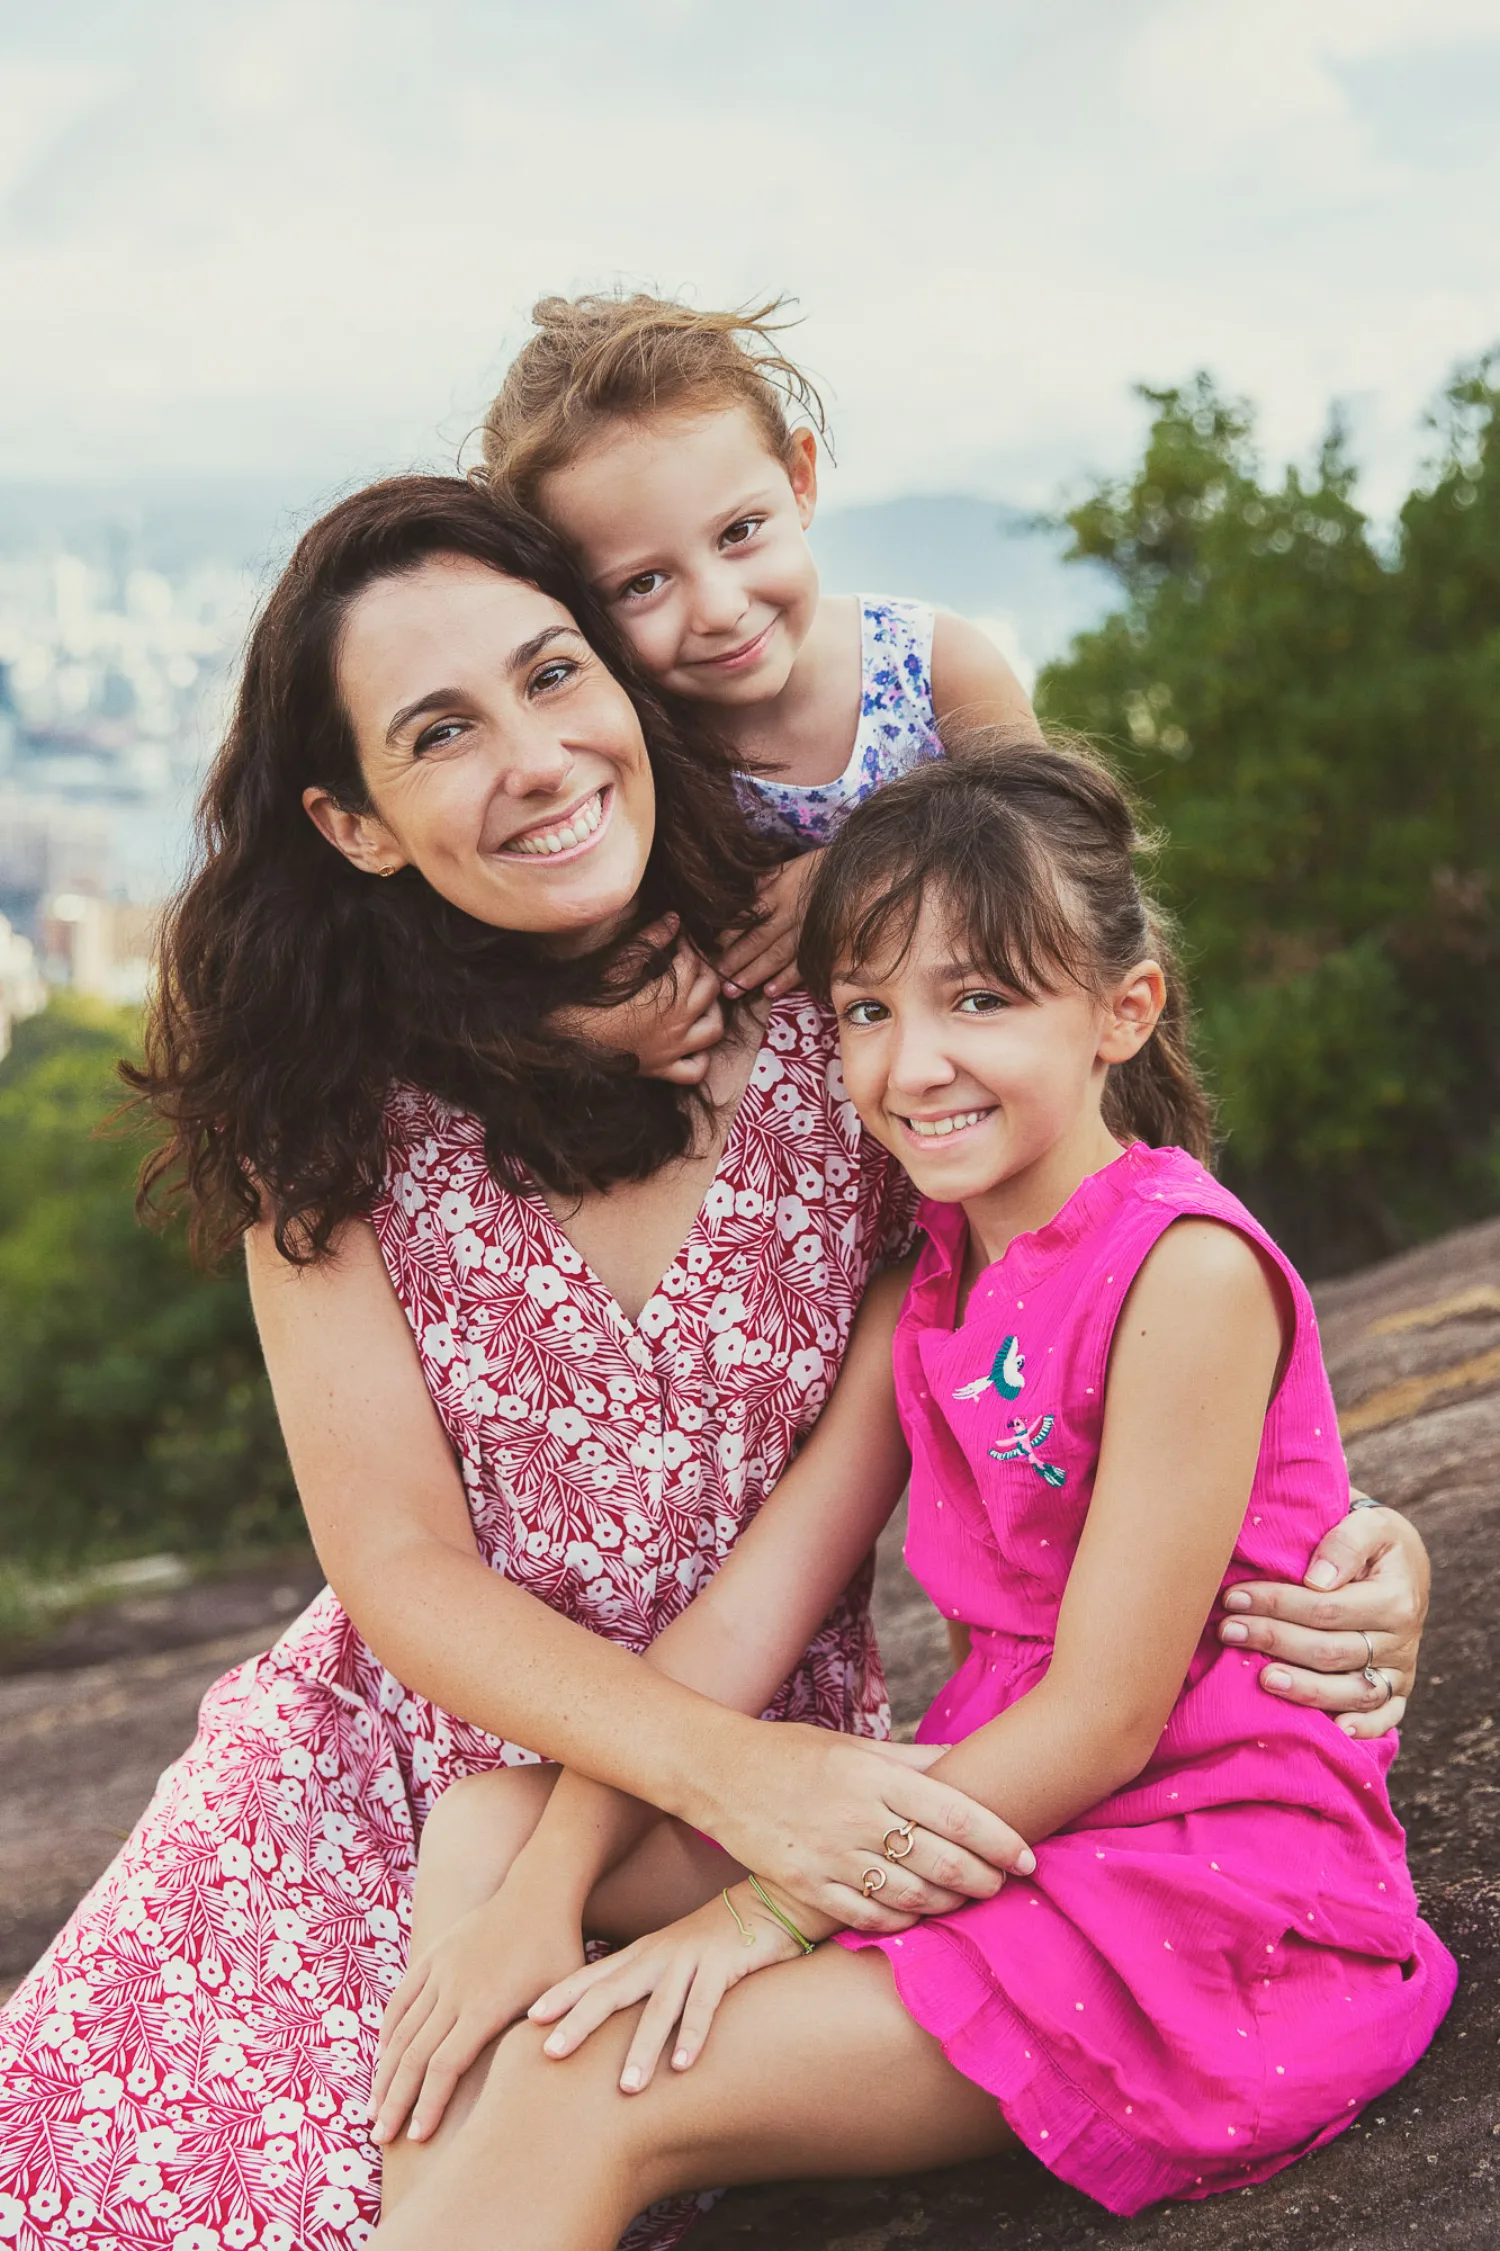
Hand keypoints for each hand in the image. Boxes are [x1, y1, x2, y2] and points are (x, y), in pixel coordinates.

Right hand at [372, 1893, 583, 2143]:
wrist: (539, 1891)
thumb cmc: (558, 1949)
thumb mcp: (562, 1995)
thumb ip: (548, 2037)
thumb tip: (543, 2082)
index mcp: (484, 2005)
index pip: (444, 2065)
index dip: (427, 2104)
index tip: (416, 2137)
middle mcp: (453, 1989)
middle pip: (413, 2055)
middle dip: (395, 2100)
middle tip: (381, 2136)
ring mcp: (439, 1970)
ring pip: (400, 2029)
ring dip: (385, 2072)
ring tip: (374, 2108)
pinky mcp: (433, 1955)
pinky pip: (401, 1998)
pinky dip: (387, 2031)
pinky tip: (381, 2057)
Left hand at [528, 1883, 813, 2090]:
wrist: (767, 1899)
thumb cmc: (716, 1939)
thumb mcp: (672, 1957)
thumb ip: (645, 1982)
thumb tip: (613, 2018)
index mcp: (642, 1954)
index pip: (593, 1976)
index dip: (562, 1996)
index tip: (529, 2020)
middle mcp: (659, 1955)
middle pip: (611, 1991)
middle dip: (580, 2022)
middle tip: (551, 2054)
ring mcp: (690, 1958)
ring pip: (659, 2007)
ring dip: (642, 2048)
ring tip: (627, 2088)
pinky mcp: (723, 1964)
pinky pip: (706, 2003)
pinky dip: (694, 2034)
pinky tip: (684, 2066)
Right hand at [556, 916, 725, 1083]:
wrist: (566, 1036)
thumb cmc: (589, 997)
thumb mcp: (620, 963)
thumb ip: (651, 938)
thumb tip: (675, 918)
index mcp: (669, 995)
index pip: (693, 962)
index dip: (689, 945)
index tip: (682, 937)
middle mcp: (678, 1024)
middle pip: (710, 992)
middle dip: (705, 970)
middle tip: (692, 961)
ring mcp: (672, 1050)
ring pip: (713, 1031)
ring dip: (714, 1012)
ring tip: (702, 1000)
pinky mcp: (661, 1070)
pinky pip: (694, 1070)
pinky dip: (700, 1058)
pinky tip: (692, 1045)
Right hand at [692, 1719, 1034, 1933]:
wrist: (718, 1772)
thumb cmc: (794, 1753)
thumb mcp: (855, 1744)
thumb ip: (913, 1758)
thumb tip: (967, 1756)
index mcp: (873, 1773)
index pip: (953, 1812)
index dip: (998, 1839)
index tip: (1026, 1857)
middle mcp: (855, 1814)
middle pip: (940, 1860)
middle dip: (983, 1878)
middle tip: (1004, 1884)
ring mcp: (829, 1854)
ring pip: (909, 1894)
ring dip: (947, 1903)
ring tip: (965, 1900)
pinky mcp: (805, 1884)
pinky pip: (866, 1915)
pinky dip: (900, 1920)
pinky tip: (916, 1916)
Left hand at [718, 853, 822, 1000]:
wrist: (861, 872)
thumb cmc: (822, 868)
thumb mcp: (790, 865)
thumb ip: (766, 878)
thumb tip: (742, 891)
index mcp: (780, 892)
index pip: (750, 916)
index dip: (731, 933)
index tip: (714, 948)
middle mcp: (791, 914)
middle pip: (759, 940)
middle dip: (737, 960)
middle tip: (717, 978)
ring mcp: (808, 932)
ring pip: (777, 956)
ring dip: (756, 974)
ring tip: (735, 990)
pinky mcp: (824, 944)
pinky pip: (804, 964)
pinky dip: (788, 980)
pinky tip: (771, 991)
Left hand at [1218, 1504, 1428, 1738]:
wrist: (1403, 1564)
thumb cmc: (1373, 1540)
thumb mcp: (1369, 1524)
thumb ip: (1346, 1542)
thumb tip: (1317, 1580)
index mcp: (1394, 1598)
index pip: (1325, 1609)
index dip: (1276, 1604)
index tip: (1232, 1597)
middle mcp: (1401, 1640)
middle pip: (1329, 1651)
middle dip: (1273, 1640)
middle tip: (1228, 1630)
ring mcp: (1400, 1670)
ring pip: (1351, 1691)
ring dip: (1303, 1689)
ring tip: (1262, 1678)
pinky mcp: (1398, 1691)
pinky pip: (1386, 1717)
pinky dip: (1365, 1728)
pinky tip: (1334, 1730)